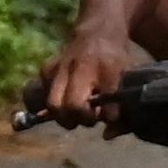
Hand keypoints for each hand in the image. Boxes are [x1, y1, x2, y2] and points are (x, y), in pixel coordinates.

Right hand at [38, 15, 152, 126]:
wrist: (98, 32)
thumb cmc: (116, 61)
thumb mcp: (127, 80)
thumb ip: (119, 108)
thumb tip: (106, 135)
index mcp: (106, 69)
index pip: (103, 101)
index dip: (102, 116)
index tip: (107, 115)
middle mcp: (79, 67)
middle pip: (69, 106)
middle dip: (79, 119)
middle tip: (88, 117)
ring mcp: (59, 67)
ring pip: (53, 104)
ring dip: (64, 115)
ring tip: (75, 112)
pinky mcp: (46, 69)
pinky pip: (41, 95)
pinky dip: (53, 104)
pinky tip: (65, 99)